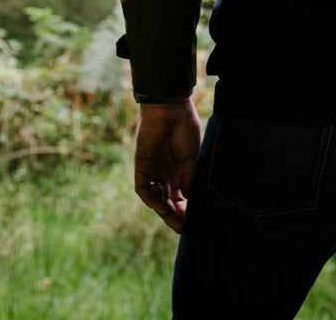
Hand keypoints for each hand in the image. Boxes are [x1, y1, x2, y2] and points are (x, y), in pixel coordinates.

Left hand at [133, 98, 200, 233]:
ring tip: (176, 222)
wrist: (170, 108)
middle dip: (175, 215)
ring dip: (164, 211)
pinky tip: (163, 207)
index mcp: (179, 169)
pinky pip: (143, 187)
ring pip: (156, 197)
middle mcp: (165, 172)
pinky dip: (151, 198)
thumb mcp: (192, 156)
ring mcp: (153, 169)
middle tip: (184, 228)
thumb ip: (189, 178)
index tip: (193, 221)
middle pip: (167, 200)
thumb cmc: (185, 127)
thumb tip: (189, 199)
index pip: (180, 196)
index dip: (185, 209)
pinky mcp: (141, 165)